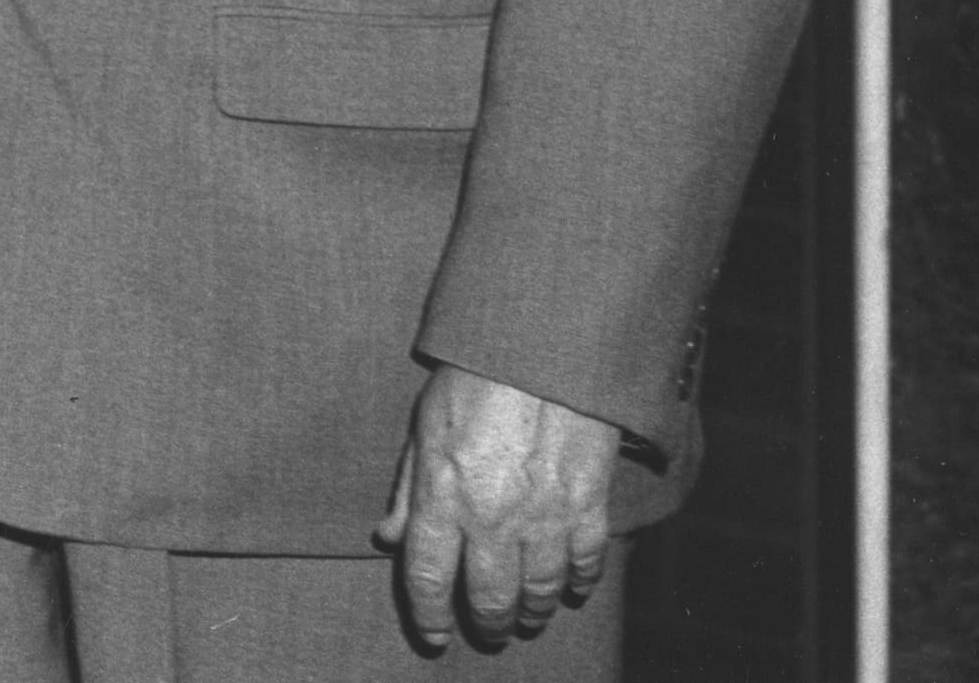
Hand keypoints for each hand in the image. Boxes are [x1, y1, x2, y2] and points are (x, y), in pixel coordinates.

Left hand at [375, 363, 617, 652]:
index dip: (430, 615)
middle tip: (487, 631)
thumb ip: (409, 487)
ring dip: (531, 612)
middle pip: (489, 597)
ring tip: (524, 617)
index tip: (434, 635)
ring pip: (539, 591)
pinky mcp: (589, 504)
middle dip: (487, 623)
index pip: (429, 577)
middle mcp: (494, 515)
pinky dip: (578, 583)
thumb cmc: (477, 374)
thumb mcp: (425, 423)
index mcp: (445, 492)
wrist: (546, 342)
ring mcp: (545, 514)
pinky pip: (585, 563)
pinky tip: (569, 588)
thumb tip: (389, 536)